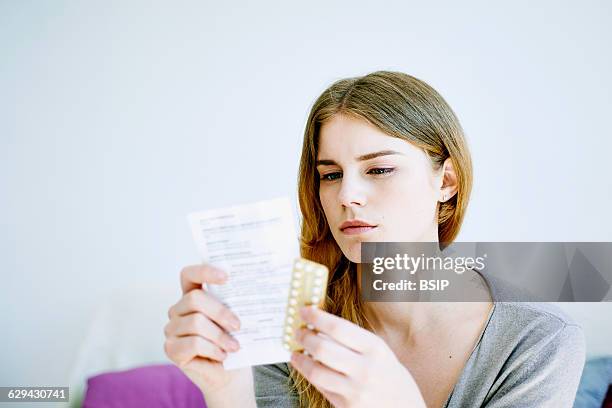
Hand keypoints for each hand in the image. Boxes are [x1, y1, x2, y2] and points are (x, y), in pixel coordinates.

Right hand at [164, 264, 244, 393]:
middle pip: (194, 299)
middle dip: (220, 312)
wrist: (230, 374)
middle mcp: (178, 309)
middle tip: (238, 325)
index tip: (226, 276)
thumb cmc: (233, 342)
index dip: (204, 271)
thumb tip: (248, 291)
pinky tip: (223, 355)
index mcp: (193, 295)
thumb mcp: (235, 319)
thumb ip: (234, 304)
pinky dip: (212, 349)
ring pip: (195, 323)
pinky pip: (193, 343)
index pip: (189, 274)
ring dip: (219, 335)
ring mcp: (172, 329)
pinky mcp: (171, 349)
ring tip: (235, 346)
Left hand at [290, 306, 425, 407]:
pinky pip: (321, 387)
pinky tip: (306, 367)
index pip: (338, 328)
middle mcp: (365, 369)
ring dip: (300, 359)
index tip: (304, 311)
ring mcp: (355, 391)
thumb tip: (321, 327)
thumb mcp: (380, 353)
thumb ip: (353, 341)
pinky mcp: (346, 407)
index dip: (316, 317)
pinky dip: (309, 374)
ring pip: (316, 371)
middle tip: (298, 331)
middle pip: (322, 348)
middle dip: (304, 337)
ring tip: (296, 351)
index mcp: (375, 349)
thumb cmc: (391, 377)